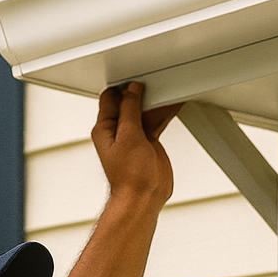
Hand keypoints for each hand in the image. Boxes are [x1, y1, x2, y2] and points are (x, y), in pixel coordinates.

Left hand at [91, 82, 179, 208]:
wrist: (143, 197)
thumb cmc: (130, 176)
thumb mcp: (128, 136)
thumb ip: (130, 110)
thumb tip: (132, 90)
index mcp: (105, 128)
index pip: (111, 97)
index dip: (123, 86)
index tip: (138, 78)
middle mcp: (118, 131)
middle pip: (129, 102)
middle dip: (142, 92)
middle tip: (156, 82)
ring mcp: (134, 137)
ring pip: (145, 111)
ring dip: (155, 102)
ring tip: (167, 90)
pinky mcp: (148, 143)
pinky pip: (156, 122)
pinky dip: (163, 113)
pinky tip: (172, 105)